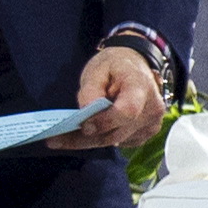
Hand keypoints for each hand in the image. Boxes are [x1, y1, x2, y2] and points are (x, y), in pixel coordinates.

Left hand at [51, 45, 166, 150]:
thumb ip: (91, 91)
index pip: (127, 111)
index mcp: (141, 87)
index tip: (83, 125)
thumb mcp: (97, 69)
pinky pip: (119, 142)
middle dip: (85, 137)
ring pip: (115, 140)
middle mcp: (152, 109)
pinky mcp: (145, 133)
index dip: (104, 121)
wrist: (135, 65)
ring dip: (88, 141)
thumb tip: (85, 113)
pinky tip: (82, 136)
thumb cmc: (115, 65)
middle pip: (117, 132)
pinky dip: (99, 140)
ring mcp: (152, 124)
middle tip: (55, 140)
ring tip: (60, 139)